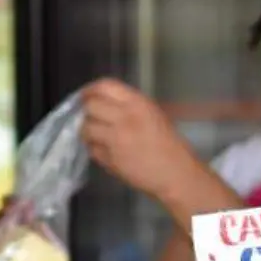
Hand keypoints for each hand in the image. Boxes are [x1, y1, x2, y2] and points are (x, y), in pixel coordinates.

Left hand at [81, 79, 203, 203]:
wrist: (175, 173)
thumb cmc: (169, 143)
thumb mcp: (153, 114)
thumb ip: (129, 106)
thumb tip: (104, 102)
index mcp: (138, 103)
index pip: (104, 87)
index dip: (90, 90)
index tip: (86, 95)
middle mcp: (124, 118)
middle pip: (90, 106)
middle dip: (86, 111)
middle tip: (90, 117)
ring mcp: (115, 140)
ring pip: (86, 128)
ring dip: (87, 131)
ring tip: (95, 135)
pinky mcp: (110, 159)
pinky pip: (91, 149)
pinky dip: (94, 148)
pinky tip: (103, 150)